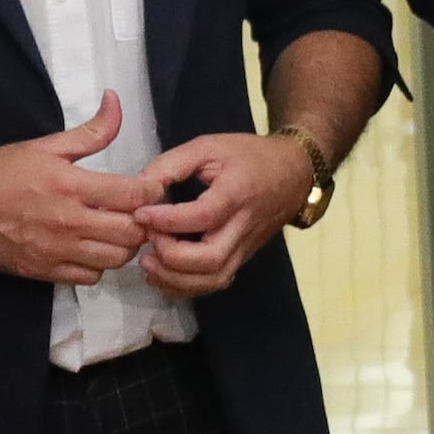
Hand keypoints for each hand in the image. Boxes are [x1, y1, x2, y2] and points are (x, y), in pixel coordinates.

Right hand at [0, 94, 158, 281]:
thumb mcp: (45, 146)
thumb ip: (90, 131)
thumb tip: (116, 101)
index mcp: (71, 185)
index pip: (135, 195)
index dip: (153, 192)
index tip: (151, 188)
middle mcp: (68, 222)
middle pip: (132, 232)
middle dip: (144, 222)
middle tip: (138, 212)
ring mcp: (57, 251)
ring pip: (115, 259)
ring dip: (124, 246)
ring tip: (116, 230)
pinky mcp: (45, 272)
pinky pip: (90, 278)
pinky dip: (98, 265)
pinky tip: (91, 248)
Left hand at [132, 128, 307, 296]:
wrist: (294, 174)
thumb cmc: (250, 156)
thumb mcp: (210, 146)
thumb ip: (172, 163)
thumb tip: (139, 186)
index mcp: (236, 193)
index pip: (202, 216)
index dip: (167, 220)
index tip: (140, 214)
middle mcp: (243, 227)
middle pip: (211, 259)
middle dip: (171, 257)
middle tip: (147, 240)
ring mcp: (245, 247)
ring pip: (214, 279)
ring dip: (176, 279)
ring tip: (148, 263)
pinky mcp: (242, 258)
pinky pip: (216, 282)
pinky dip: (186, 287)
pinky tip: (163, 274)